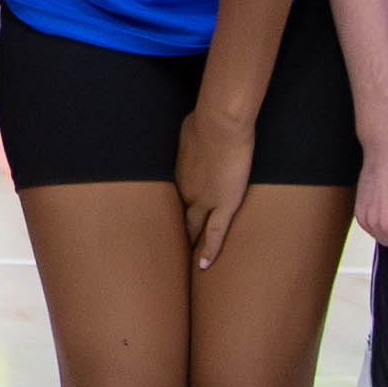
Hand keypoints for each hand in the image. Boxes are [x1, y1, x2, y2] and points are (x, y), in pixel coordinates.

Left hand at [176, 99, 257, 270]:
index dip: (168, 215)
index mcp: (177, 176)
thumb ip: (190, 140)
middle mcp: (185, 192)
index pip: (170, 202)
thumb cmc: (205, 120)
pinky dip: (209, 250)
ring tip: (184, 266)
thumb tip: (192, 134)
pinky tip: (203, 266)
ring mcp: (204, 200)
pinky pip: (215, 233)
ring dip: (188, 246)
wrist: (220, 124)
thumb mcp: (188, 130)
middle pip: (175, 220)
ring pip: (192, 229)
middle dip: (171, 236)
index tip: (162, 226)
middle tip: (164, 255)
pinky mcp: (224, 204)